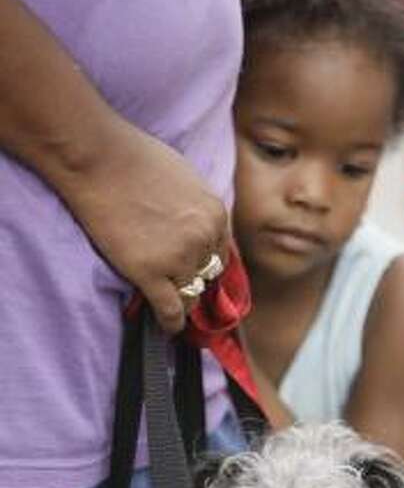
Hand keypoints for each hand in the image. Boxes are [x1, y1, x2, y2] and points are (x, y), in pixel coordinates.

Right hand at [63, 116, 229, 334]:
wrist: (98, 159)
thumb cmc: (135, 159)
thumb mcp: (185, 178)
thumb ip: (197, 207)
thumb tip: (198, 228)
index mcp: (215, 214)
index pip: (221, 252)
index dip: (204, 261)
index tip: (193, 268)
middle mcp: (203, 239)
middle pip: (208, 274)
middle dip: (194, 277)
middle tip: (176, 281)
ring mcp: (178, 259)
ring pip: (191, 295)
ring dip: (182, 300)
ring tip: (171, 304)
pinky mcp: (150, 274)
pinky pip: (170, 311)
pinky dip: (172, 323)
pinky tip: (168, 328)